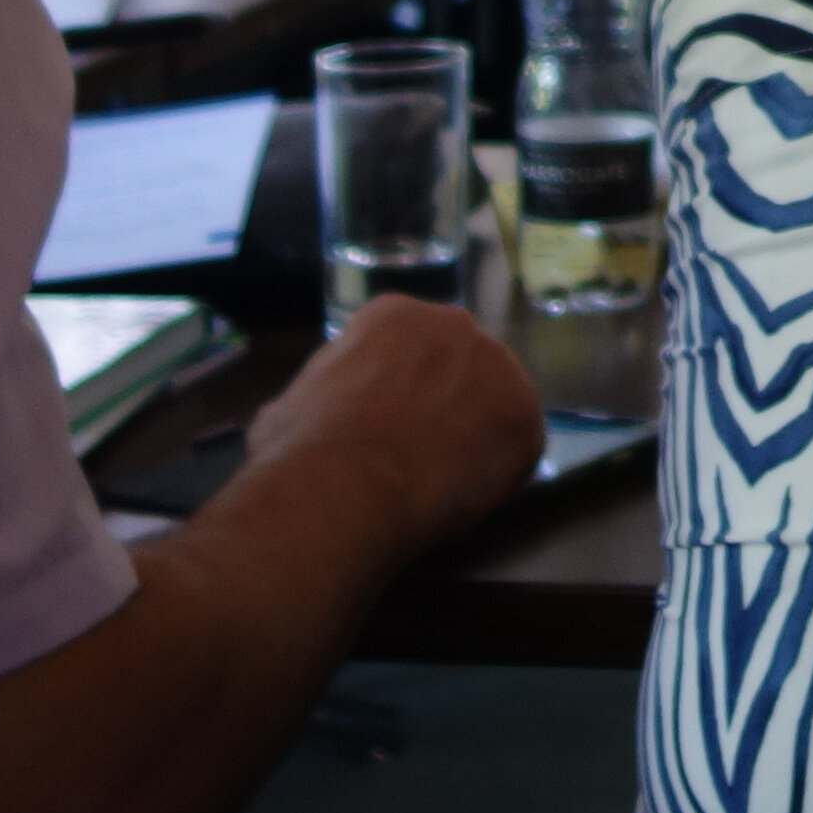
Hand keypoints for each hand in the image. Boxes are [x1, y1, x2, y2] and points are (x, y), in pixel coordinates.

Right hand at [247, 295, 542, 546]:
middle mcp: (453, 325)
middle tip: (421, 453)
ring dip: (476, 437)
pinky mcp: (525, 416)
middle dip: (447, 405)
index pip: (411, 348)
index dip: (402, 391)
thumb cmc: (301, 449)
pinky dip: (498, 474)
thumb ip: (317, 397)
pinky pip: (516, 447)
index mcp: (393, 315)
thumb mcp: (287, 406)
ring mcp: (496, 366)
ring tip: (442, 481)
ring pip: (493, 404)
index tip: (390, 425)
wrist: (342, 485)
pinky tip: (466, 496)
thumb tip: (301, 416)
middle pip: (461, 367)